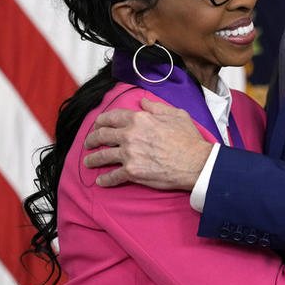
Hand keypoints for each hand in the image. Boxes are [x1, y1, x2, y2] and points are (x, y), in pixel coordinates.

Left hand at [82, 98, 212, 189]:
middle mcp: (130, 135)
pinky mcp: (132, 172)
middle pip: (102, 135)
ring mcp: (129, 154)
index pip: (112, 117)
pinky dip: (105, 180)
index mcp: (139, 119)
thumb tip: (143, 103)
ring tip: (88, 162)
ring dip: (93, 159)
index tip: (97, 125)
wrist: (195, 162)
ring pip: (102, 156)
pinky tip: (100, 181)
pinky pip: (112, 176)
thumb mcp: (176, 114)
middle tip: (89, 143)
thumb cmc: (188, 139)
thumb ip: (156, 107)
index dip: (101, 121)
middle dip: (92, 139)